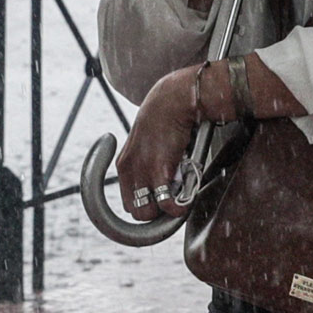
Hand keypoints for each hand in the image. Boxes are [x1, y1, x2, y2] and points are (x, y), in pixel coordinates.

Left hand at [117, 63, 202, 219]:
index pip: (127, 201)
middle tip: (174, 202)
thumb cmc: (168, 118)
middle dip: (155, 212)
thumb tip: (167, 185)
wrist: (173, 99)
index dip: (144, 208)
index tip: (158, 207)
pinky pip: (167, 204)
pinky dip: (179, 208)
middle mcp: (128, 169)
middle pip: (135, 212)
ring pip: (148, 213)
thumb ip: (150, 163)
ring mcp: (141, 171)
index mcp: (124, 164)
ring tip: (182, 197)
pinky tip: (188, 202)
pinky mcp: (158, 170)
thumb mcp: (149, 143)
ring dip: (166, 211)